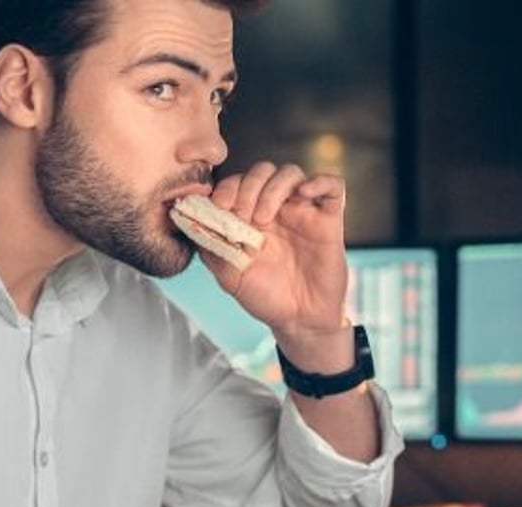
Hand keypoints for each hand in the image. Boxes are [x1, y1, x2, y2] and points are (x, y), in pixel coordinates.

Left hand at [203, 162, 348, 337]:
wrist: (298, 320)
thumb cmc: (264, 296)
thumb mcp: (228, 273)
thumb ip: (210, 245)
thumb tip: (188, 220)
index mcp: (251, 216)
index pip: (238, 182)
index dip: (227, 187)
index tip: (220, 207)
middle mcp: (277, 209)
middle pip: (263, 171)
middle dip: (248, 186)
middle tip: (241, 213)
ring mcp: (303, 212)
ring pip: (291, 173)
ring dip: (273, 188)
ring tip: (264, 218)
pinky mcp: (329, 219)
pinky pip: (333, 185)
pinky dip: (319, 181)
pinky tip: (304, 194)